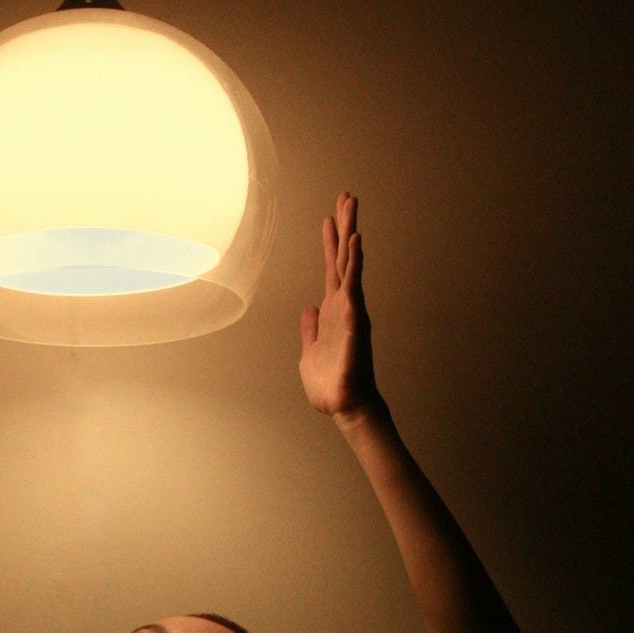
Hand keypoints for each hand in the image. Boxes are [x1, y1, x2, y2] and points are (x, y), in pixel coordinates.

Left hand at [298, 193, 378, 419]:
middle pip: (344, 258)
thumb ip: (310, 328)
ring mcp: (351, 312)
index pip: (332, 269)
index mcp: (333, 311)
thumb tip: (309, 309)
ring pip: (351, 265)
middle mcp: (345, 306)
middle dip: (345, 226)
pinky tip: (355, 242)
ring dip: (350, 235)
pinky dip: (355, 264)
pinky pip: (354, 286)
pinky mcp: (354, 322)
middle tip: (347, 195)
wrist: (343, 405)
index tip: (330, 217)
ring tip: (351, 206)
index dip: (331, 243)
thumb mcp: (310, 350)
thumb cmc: (330, 382)